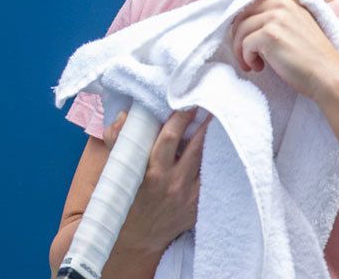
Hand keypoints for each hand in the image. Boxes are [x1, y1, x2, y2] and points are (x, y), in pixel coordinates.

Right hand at [104, 107, 207, 253]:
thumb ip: (118, 141)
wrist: (139, 236)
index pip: (170, 138)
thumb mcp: (117, 170)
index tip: (187, 102)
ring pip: (208, 161)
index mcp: (151, 172)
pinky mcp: (199, 206)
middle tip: (212, 104)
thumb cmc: (127, 198)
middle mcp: (174, 183)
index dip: (180, 117)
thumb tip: (125, 116)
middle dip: (205, 123)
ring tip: (220, 120)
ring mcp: (190, 196)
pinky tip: (221, 148)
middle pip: (196, 147)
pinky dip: (217, 162)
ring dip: (214, 140)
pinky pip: (213, 179)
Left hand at [229, 0, 338, 100]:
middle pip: (242, 16)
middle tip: (246, 56)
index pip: (251, 6)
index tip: (246, 42)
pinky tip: (259, 67)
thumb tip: (246, 24)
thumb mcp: (296, 27)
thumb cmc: (311, 58)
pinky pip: (245, 45)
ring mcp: (275, 19)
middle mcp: (280, 5)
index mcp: (286, 1)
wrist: (328, 75)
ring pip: (240, 31)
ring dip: (241, 51)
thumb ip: (276, 19)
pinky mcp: (269, 35)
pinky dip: (247, 59)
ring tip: (253, 64)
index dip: (244, 25)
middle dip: (238, 37)